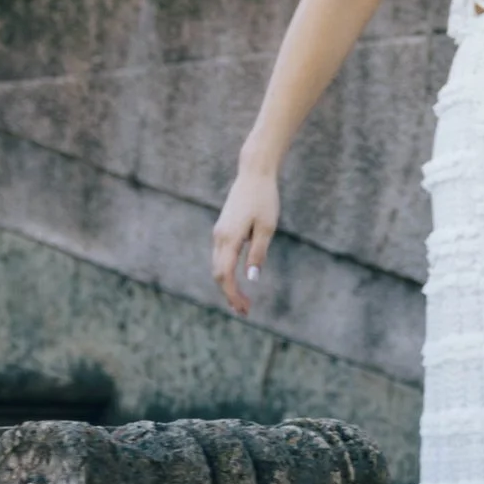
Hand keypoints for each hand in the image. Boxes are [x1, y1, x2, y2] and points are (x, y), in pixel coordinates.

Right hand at [212, 159, 281, 313]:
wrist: (254, 172)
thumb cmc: (264, 199)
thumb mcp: (266, 228)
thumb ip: (257, 254)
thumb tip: (251, 279)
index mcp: (228, 238)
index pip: (225, 275)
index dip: (232, 295)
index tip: (243, 309)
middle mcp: (219, 237)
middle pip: (218, 274)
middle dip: (229, 294)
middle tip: (245, 311)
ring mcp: (219, 232)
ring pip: (217, 265)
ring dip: (228, 284)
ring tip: (242, 300)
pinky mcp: (223, 228)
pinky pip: (220, 256)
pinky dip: (226, 271)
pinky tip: (238, 278)